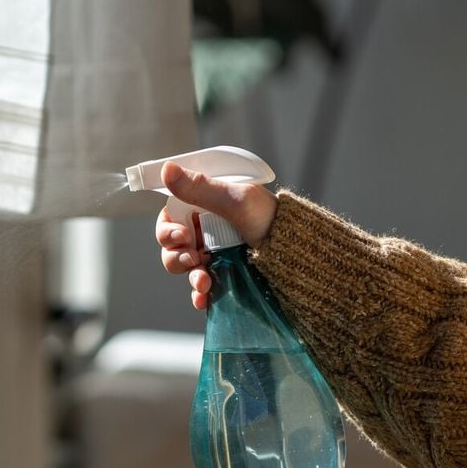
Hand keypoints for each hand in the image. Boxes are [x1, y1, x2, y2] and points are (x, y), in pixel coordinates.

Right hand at [155, 161, 277, 308]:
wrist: (299, 253)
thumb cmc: (271, 219)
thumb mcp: (236, 201)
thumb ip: (200, 189)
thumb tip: (167, 169)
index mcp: (205, 206)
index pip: (171, 216)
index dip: (167, 228)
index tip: (180, 235)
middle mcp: (206, 230)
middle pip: (172, 245)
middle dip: (175, 254)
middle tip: (191, 258)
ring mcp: (213, 255)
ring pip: (183, 267)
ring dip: (187, 274)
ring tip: (203, 281)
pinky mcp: (222, 276)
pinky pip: (200, 288)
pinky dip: (198, 294)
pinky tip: (203, 298)